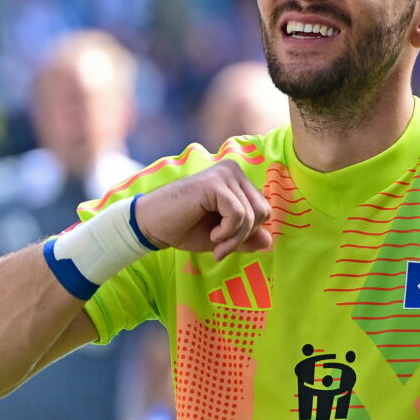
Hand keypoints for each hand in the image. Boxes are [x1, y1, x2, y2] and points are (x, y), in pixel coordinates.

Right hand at [128, 158, 275, 258]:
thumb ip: (245, 237)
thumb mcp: (221, 237)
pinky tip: (212, 235)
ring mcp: (224, 174)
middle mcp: (233, 170)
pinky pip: (238, 214)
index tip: (226, 248)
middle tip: (221, 249)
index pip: (263, 208)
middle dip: (244, 236)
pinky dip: (228, 232)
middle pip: (263, 210)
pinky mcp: (214, 183)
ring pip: (252, 214)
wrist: (150, 225)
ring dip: (235, 238)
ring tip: (215, 243)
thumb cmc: (182, 228)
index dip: (249, 233)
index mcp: (236, 179)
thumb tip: (269, 242)